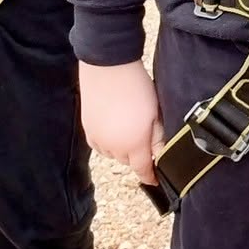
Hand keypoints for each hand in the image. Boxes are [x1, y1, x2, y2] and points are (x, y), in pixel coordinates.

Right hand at [80, 59, 162, 182]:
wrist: (108, 69)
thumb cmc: (137, 87)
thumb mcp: (156, 113)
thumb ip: (158, 138)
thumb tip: (161, 156)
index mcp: (134, 144)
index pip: (143, 169)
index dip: (150, 176)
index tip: (155, 179)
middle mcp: (114, 146)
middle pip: (128, 162)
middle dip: (138, 157)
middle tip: (145, 139)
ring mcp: (98, 139)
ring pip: (113, 154)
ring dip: (122, 149)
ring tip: (130, 128)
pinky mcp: (87, 129)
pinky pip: (100, 145)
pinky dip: (108, 142)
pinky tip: (115, 127)